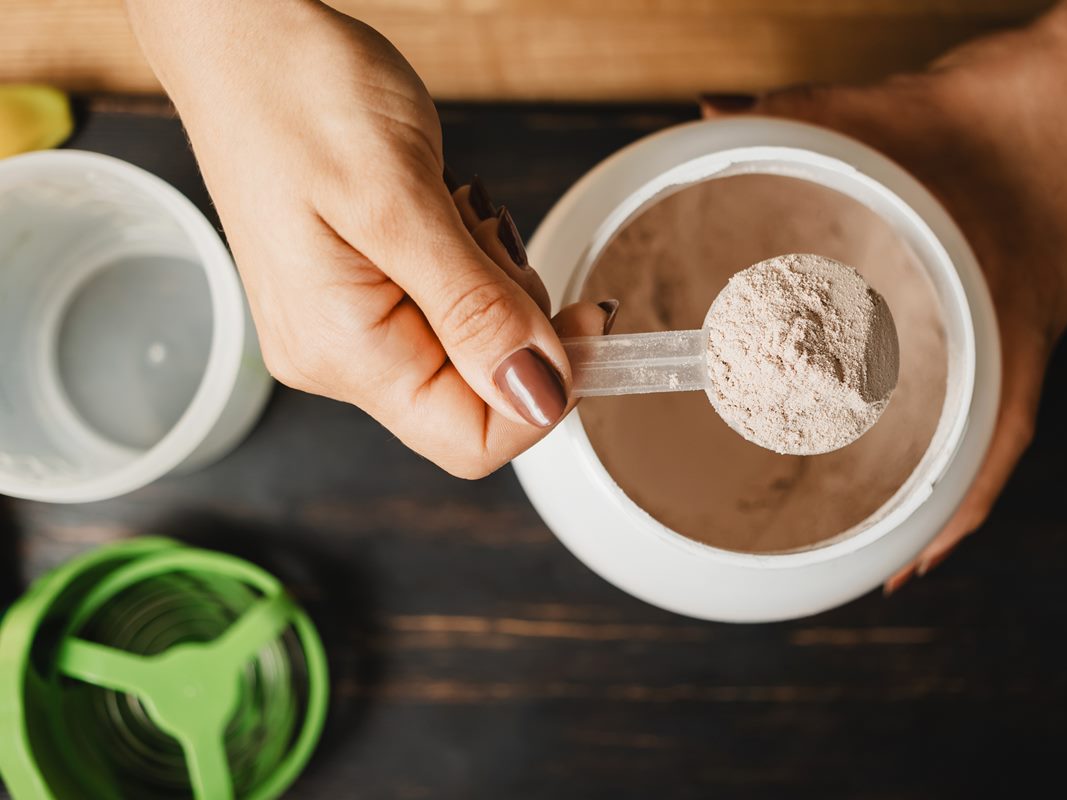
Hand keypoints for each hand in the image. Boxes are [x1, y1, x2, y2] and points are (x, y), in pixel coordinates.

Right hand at [125, 0, 614, 477]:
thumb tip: (538, 395)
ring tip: (448, 208)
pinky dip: (467, 262)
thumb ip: (475, 310)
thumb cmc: (295, 95)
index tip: (584, 320)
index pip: (471, 440)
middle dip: (515, 317)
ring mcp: (346, 327)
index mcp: (343, 350)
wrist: (239, 37)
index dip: (545, 395)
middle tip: (484, 231)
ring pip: (472, 346)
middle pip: (478, 393)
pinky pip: (447, 307)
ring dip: (492, 280)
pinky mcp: (359, 294)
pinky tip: (436, 210)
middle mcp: (338, 357)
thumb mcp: (400, 202)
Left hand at [702, 0, 1066, 586]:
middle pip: (977, 445)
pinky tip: (905, 407)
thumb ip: (800, 118)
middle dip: (928, 504)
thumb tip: (713, 118)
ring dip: (935, 462)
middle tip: (875, 552)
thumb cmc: (1017, 111)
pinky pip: (979, 372)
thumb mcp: (894, 115)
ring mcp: (1018, 319)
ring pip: (977, 414)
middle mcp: (1017, 335)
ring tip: (881, 504)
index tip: (903, 569)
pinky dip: (946, 407)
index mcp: (1004, 320)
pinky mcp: (1012, 294)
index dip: (948, 519)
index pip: (988, 447)